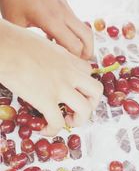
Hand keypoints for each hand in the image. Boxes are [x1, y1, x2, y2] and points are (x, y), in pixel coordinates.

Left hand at [0, 0, 92, 58]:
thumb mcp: (14, 20)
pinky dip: (74, 32)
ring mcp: (65, 6)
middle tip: (82, 63)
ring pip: (83, 27)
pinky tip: (60, 37)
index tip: (72, 68)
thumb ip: (27, 39)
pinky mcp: (63, 1)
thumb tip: (31, 53)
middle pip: (88, 37)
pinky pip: (74, 20)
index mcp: (52, 20)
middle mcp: (64, 13)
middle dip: (88, 52)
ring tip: (73, 53)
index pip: (75, 46)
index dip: (76, 60)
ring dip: (82, 42)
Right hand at [0, 19, 102, 135]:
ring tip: (65, 121)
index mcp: (68, 58)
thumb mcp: (44, 45)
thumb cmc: (17, 41)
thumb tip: (47, 65)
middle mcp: (70, 73)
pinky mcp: (45, 99)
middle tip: (77, 109)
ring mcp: (60, 87)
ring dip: (78, 120)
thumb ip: (53, 57)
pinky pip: (57, 122)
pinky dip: (52, 130)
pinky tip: (43, 129)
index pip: (89, 71)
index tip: (74, 90)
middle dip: (91, 104)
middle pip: (97, 91)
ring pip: (85, 109)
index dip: (84, 84)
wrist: (5, 46)